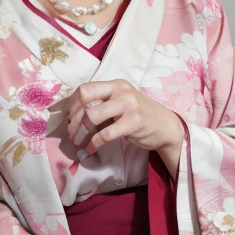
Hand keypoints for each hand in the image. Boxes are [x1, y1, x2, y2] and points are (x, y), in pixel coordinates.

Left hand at [66, 79, 183, 159]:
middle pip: (85, 99)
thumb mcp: (121, 102)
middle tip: (71, 132)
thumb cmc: (140, 115)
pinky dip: (93, 144)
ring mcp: (128, 106)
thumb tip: (74, 116)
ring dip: (80, 133)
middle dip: (74, 118)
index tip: (68, 117)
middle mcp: (121, 91)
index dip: (72, 103)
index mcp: (115, 84)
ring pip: (92, 116)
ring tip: (78, 142)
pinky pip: (105, 134)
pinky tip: (89, 150)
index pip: (86, 88)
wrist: (166, 126)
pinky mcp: (133, 123)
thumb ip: (103, 103)